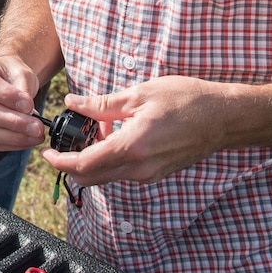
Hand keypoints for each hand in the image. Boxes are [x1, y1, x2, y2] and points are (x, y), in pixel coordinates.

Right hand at [0, 54, 45, 151]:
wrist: (4, 80)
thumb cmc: (10, 73)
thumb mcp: (20, 71)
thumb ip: (22, 88)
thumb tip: (27, 111)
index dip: (7, 96)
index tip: (29, 105)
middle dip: (13, 121)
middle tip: (37, 126)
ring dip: (13, 136)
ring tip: (36, 135)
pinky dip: (11, 143)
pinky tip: (28, 139)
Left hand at [44, 75, 226, 186]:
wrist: (224, 117)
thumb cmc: (186, 100)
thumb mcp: (140, 94)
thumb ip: (102, 104)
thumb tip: (73, 104)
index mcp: (132, 147)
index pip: (84, 165)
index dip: (60, 161)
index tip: (47, 153)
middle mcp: (140, 168)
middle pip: (91, 177)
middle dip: (72, 162)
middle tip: (70, 137)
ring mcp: (150, 175)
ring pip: (107, 176)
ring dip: (94, 158)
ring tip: (101, 126)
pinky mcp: (157, 174)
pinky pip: (124, 172)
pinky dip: (111, 158)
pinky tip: (117, 134)